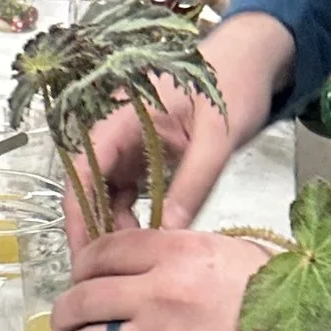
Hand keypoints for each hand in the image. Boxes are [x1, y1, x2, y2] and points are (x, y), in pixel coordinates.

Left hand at [49, 226, 310, 330]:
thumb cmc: (286, 294)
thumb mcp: (232, 254)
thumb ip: (187, 258)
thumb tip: (162, 269)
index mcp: (174, 250)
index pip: (105, 251)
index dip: (82, 266)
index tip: (79, 278)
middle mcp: (157, 289)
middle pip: (84, 297)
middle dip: (63, 313)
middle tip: (61, 323)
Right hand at [60, 9, 295, 250]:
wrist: (252, 60)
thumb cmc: (233, 84)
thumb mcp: (217, 138)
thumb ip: (192, 185)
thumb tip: (167, 234)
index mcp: (122, 116)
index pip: (82, 170)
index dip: (78, 214)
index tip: (85, 254)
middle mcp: (116, 130)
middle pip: (87, 186)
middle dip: (93, 228)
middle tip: (104, 270)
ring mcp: (127, 143)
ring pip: (105, 193)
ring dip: (113, 225)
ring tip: (133, 258)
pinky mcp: (142, 155)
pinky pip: (126, 191)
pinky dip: (131, 216)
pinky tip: (147, 238)